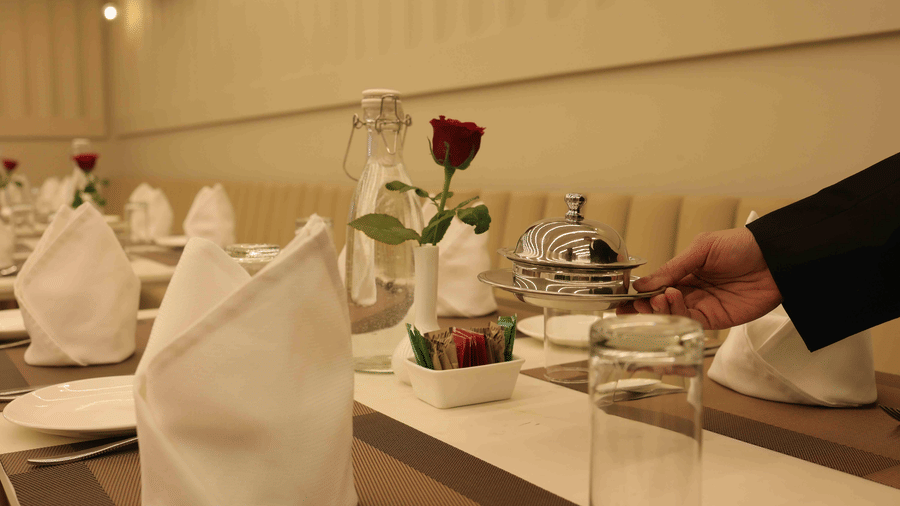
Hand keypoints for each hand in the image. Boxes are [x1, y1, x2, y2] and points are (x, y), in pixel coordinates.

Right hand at [617, 227, 781, 328]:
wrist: (776, 259)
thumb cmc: (742, 245)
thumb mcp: (702, 248)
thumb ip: (673, 267)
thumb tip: (643, 284)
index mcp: (686, 272)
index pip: (656, 285)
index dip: (640, 292)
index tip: (623, 296)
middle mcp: (692, 291)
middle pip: (660, 304)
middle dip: (644, 306)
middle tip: (632, 305)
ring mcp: (703, 306)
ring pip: (672, 315)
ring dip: (659, 310)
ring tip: (655, 300)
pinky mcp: (717, 320)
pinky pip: (690, 323)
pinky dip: (677, 316)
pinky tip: (670, 302)